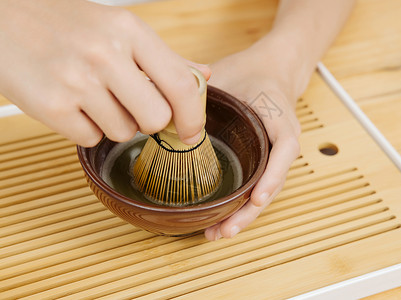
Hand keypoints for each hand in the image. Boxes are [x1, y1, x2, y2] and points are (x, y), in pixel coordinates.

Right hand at [0, 0, 209, 145]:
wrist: (2, 18)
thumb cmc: (67, 24)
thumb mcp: (119, 28)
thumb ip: (165, 57)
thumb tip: (203, 76)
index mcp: (130, 30)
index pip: (181, 85)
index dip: (193, 116)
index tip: (191, 131)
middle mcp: (105, 54)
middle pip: (156, 119)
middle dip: (149, 121)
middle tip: (131, 105)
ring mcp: (76, 81)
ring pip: (124, 133)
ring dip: (115, 123)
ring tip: (93, 96)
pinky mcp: (51, 107)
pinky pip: (91, 139)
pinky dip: (87, 129)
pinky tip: (73, 103)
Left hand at [204, 42, 302, 240]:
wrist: (270, 70)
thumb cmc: (251, 71)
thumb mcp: (230, 74)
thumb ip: (205, 89)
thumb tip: (164, 105)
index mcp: (280, 120)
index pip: (284, 149)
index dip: (272, 175)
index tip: (256, 197)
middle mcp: (281, 143)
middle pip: (272, 183)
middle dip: (249, 211)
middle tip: (224, 231)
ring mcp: (272, 155)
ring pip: (263, 192)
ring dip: (243, 215)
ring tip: (217, 234)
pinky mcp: (261, 160)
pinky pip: (254, 186)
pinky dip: (240, 205)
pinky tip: (220, 220)